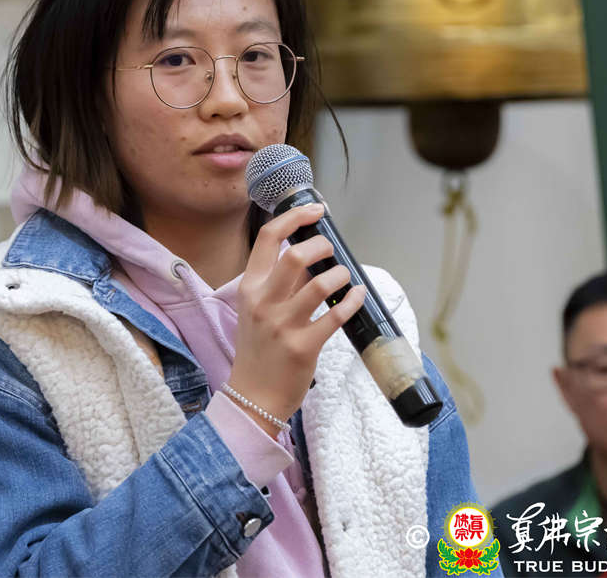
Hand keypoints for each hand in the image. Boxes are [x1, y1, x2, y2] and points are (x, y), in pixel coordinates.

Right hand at [227, 203, 365, 437]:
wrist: (253, 396)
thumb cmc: (258, 349)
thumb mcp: (255, 309)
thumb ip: (276, 281)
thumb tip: (309, 252)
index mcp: (249, 287)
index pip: (267, 238)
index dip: (294, 217)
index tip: (316, 210)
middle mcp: (263, 302)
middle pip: (295, 255)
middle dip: (322, 245)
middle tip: (332, 252)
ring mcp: (282, 325)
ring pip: (319, 283)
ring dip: (340, 274)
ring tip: (344, 277)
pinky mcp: (303, 346)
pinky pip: (335, 315)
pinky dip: (352, 300)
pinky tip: (358, 295)